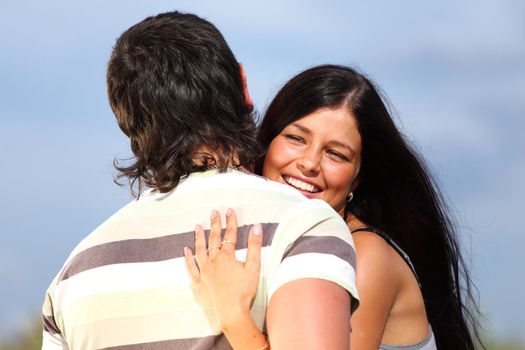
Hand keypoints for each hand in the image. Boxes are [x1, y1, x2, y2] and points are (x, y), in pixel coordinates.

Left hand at [184, 208, 262, 330]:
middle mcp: (213, 261)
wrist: (231, 312)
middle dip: (215, 225)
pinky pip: (191, 268)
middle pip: (214, 239)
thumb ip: (254, 245)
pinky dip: (188, 259)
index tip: (230, 210)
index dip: (230, 221)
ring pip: (200, 250)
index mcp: (227, 256)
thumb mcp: (254, 267)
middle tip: (214, 213)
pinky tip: (186, 251)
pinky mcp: (199, 283)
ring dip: (199, 237)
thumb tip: (256, 226)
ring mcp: (204, 272)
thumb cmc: (244, 291)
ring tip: (198, 226)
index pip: (230, 234)